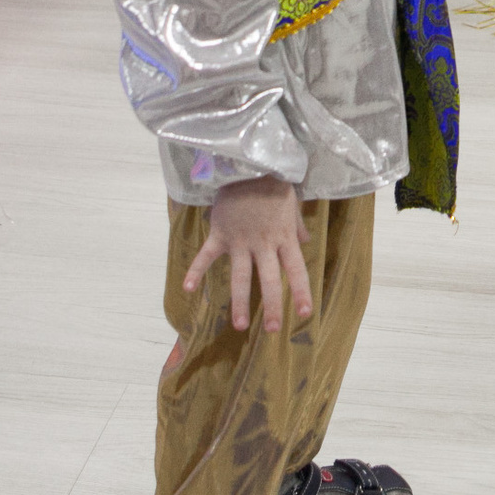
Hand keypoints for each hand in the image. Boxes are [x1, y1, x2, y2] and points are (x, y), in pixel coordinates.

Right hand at [182, 177, 311, 334]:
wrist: (248, 163)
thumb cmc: (272, 184)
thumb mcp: (291, 205)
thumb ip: (297, 227)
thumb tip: (305, 243)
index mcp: (284, 237)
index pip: (297, 270)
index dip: (301, 292)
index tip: (305, 313)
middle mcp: (264, 244)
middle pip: (269, 280)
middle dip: (272, 306)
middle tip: (272, 331)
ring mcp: (240, 241)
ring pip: (241, 276)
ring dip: (240, 301)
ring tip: (239, 325)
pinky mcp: (220, 234)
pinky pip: (207, 256)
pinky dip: (196, 271)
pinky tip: (188, 289)